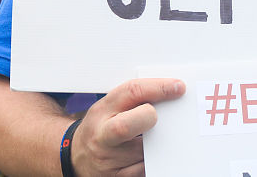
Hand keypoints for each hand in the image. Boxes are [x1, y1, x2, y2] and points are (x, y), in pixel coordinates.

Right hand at [70, 78, 185, 176]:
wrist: (78, 156)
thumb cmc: (101, 127)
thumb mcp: (110, 106)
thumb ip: (136, 98)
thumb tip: (171, 91)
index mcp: (102, 111)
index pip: (130, 93)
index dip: (157, 87)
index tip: (178, 87)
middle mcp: (101, 137)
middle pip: (125, 126)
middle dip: (149, 118)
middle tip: (158, 118)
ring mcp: (107, 161)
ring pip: (143, 152)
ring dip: (157, 143)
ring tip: (153, 138)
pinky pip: (144, 170)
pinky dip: (153, 161)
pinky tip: (152, 154)